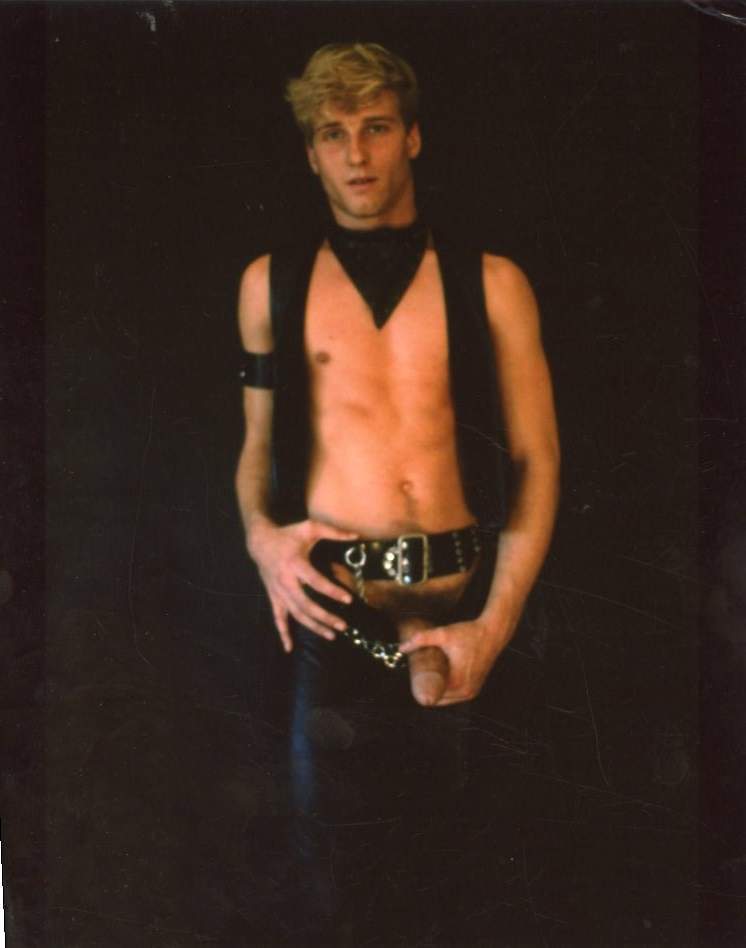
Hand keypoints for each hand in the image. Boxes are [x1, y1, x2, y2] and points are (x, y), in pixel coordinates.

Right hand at [247, 517, 357, 651]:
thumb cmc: (288, 534)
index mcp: (295, 564)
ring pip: (295, 614)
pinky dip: (283, 633)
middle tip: (343, 626)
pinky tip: (289, 648)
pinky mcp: (273, 597)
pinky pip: (277, 618)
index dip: (332, 592)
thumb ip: (333, 532)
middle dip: (325, 617)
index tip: (348, 600)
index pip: (316, 581)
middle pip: (306, 604)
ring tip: (331, 635)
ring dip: (313, 626)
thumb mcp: (309, 528)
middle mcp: (285, 581)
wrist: (259, 541)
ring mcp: (278, 591)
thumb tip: (356, 536)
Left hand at [399, 616, 508, 705]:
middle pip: (437, 700)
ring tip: (430, 672)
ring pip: (446, 699)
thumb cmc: (469, 633)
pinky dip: (447, 688)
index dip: (420, 689)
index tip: (414, 675)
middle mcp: (466, 693)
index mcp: (457, 684)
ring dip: (437, 689)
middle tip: (419, 672)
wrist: (493, 633)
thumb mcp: (444, 634)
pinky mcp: (475, 689)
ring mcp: (472, 692)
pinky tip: (441, 674)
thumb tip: (401, 647)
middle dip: (428, 688)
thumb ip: (422, 639)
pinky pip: (455, 695)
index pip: (431, 699)